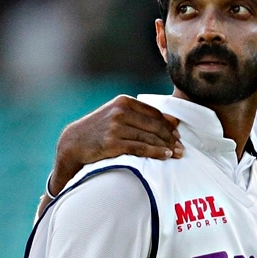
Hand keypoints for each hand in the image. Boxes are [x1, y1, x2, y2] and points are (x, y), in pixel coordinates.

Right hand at [49, 95, 182, 194]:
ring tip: (177, 153)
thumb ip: (140, 115)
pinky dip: (156, 152)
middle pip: (154, 125)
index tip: (178, 134)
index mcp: (123, 102)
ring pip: (149, 137)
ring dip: (166, 146)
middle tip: (182, 147)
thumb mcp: (117, 115)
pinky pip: (141, 148)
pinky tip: (165, 155)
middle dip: (171, 137)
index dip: (169, 125)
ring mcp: (116, 127)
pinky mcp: (113, 142)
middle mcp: (120, 112)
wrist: (74, 143)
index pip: (154, 113)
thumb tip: (172, 120)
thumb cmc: (100, 130)